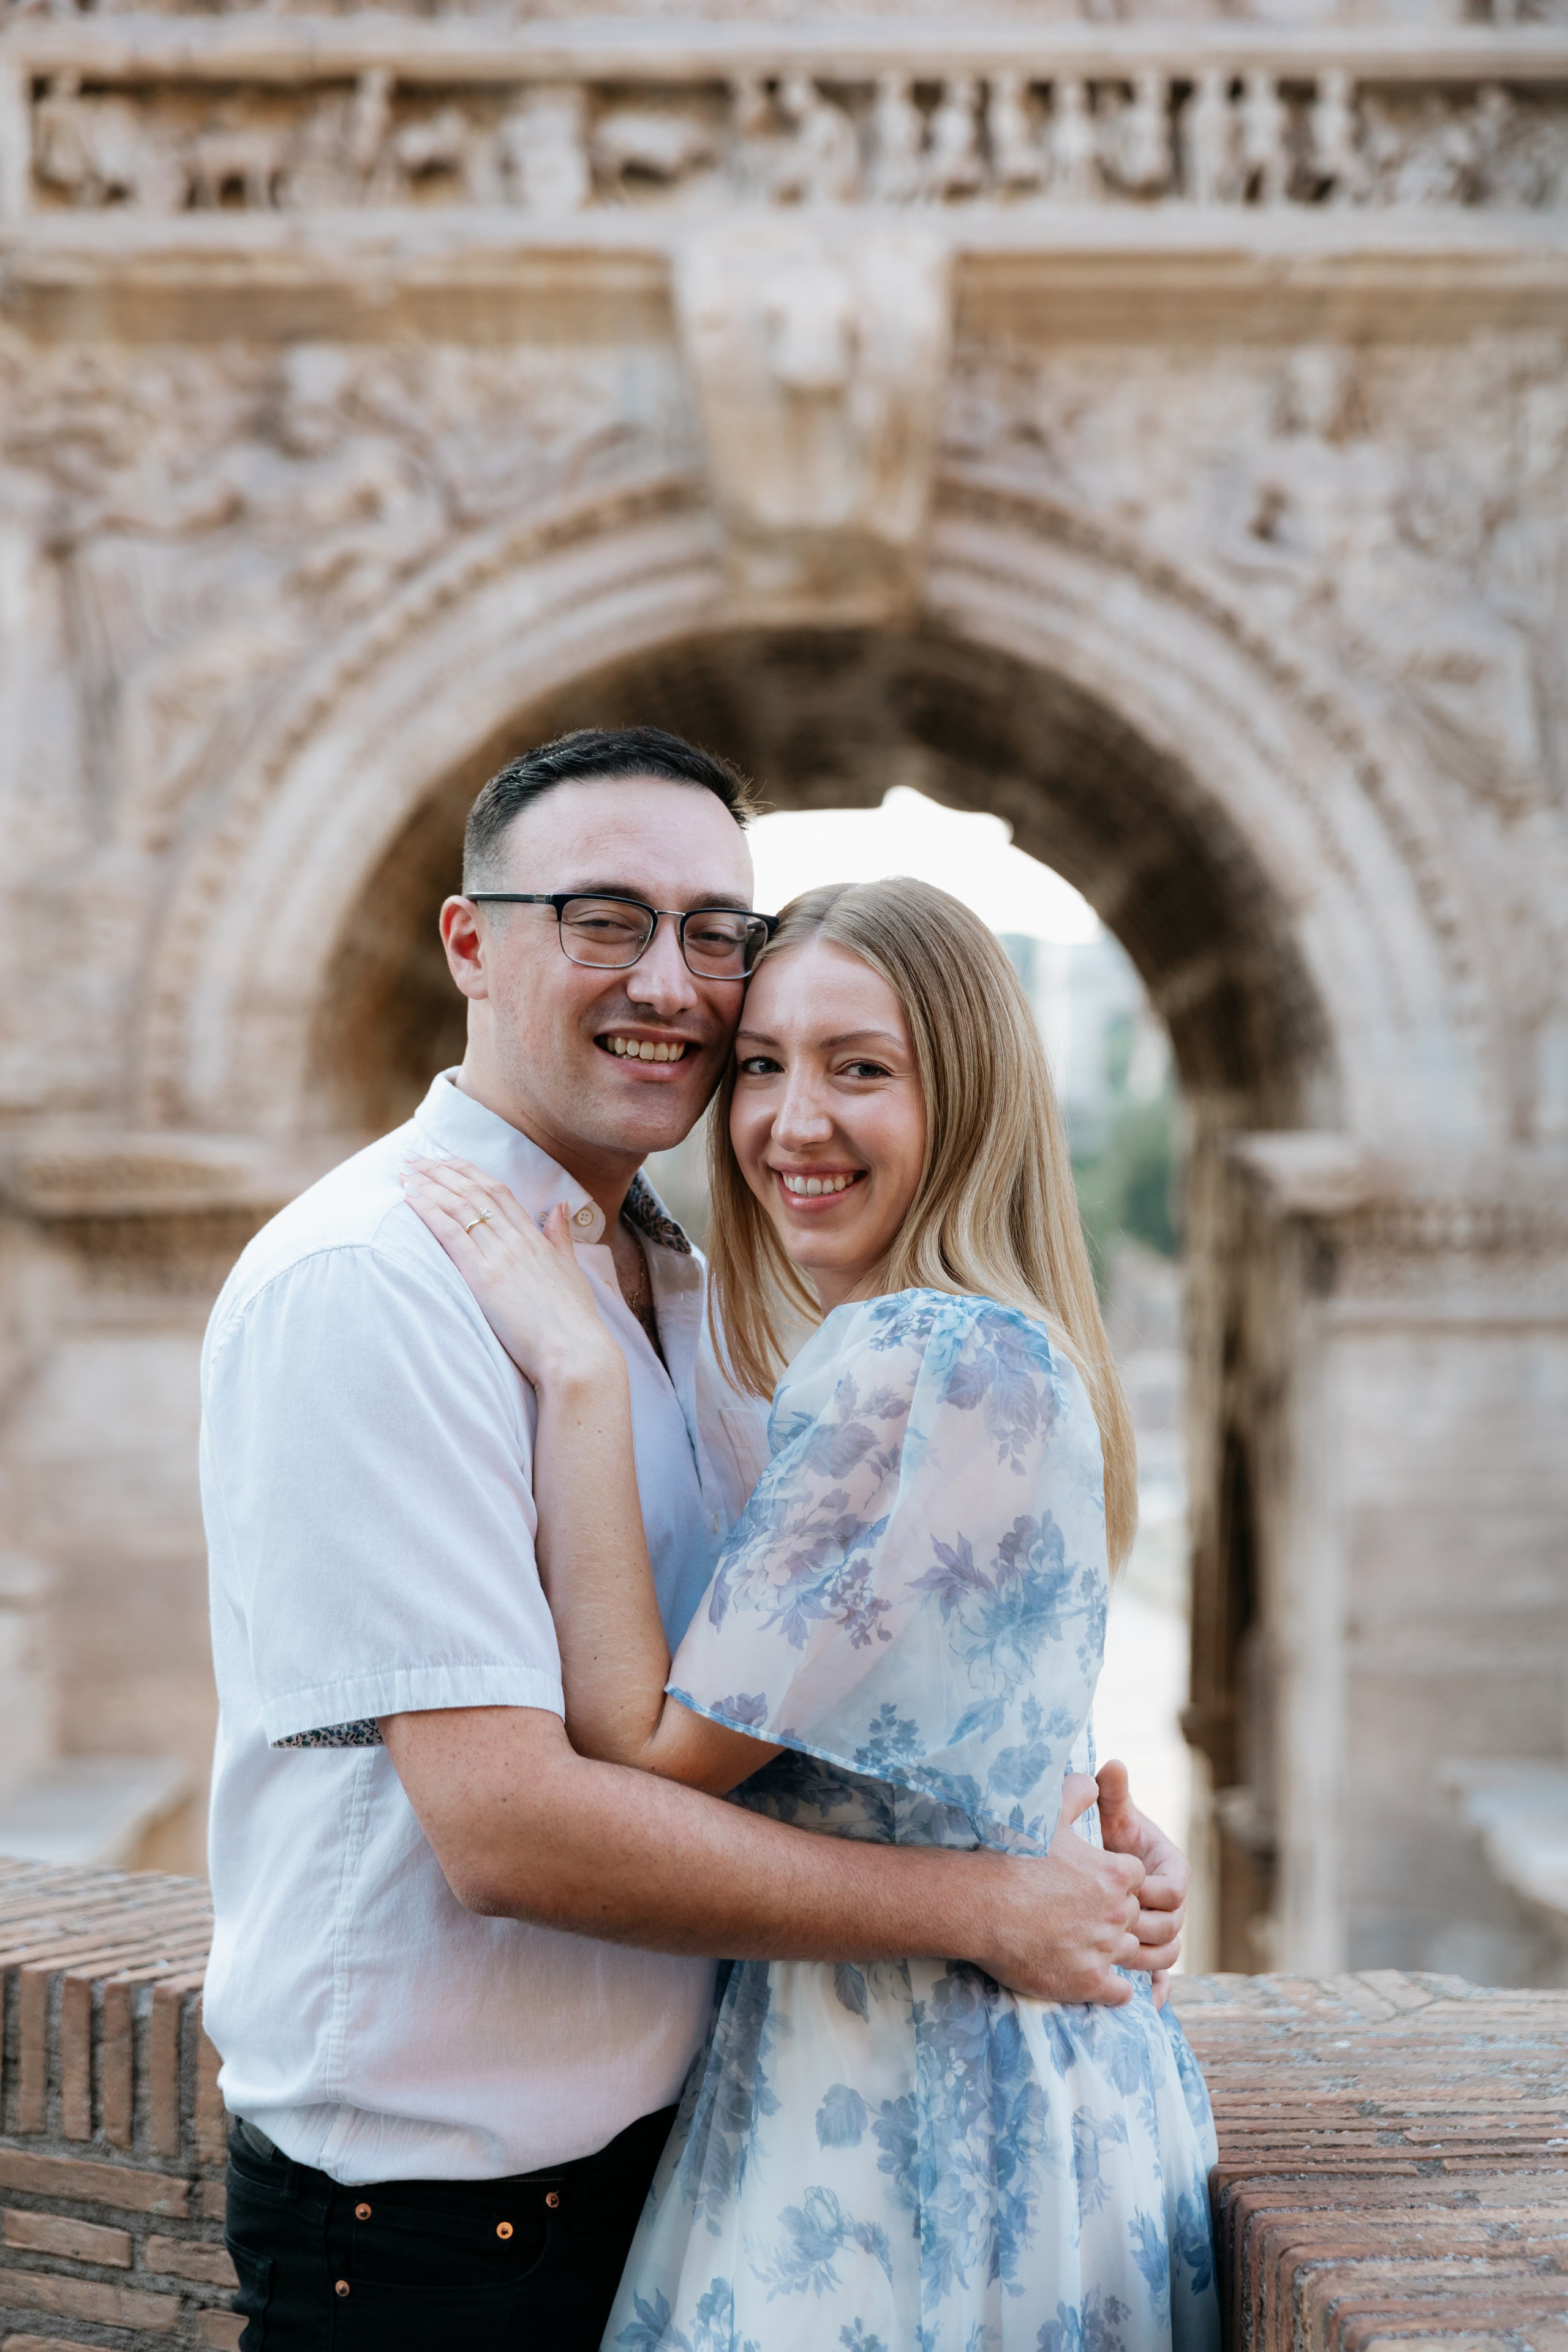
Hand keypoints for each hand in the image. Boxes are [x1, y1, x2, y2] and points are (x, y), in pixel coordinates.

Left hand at [401, 1156, 617, 1391]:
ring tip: (405, 1171)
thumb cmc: (574, 1321)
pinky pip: (452, 1234)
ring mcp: (500, 1256)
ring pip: (460, 1206)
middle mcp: (516, 1240)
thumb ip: (560, 1237)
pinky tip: (411, 1199)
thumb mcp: (571, 1271)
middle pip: (473, 1192)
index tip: (447, 1161)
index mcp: (535, 1238)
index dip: (470, 1173)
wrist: (575, 1351)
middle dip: (441, 1171)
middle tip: (415, 1158)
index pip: (498, 1192)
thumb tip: (560, 1208)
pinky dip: (429, 1212)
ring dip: (429, 1185)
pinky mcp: (484, 1277)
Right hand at [979, 1772, 1144, 2004]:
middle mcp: (1117, 1913)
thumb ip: (1078, 1792)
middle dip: (1115, 1915)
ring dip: (1113, 1949)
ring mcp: (1104, 1951)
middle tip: (1084, 1915)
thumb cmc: (1012, 1856)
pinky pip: (1121, 1993)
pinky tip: (1096, 1977)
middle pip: (1133, 1916)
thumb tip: (1094, 1780)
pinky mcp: (1088, 1983)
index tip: (1093, 1884)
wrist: (980, 1905)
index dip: (1117, 1881)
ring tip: (1086, 1945)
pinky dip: (1113, 1988)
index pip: (1136, 1879)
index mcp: (1115, 1874)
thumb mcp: (1047, 1813)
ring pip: (1129, 1953)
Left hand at [1095, 1758, 1187, 2007]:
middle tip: (1114, 1930)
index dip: (1152, 1892)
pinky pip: (1160, 1978)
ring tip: (1120, 1964)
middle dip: (1145, 1929)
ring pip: (1166, 1954)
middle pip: (1171, 1926)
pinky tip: (1146, 2005)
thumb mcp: (1107, 1815)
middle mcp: (1172, 1903)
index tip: (1128, 1890)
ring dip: (1148, 1961)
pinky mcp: (1148, 1952)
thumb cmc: (1102, 1834)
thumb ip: (1113, 1793)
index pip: (1174, 1889)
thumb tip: (1113, 1764)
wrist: (1092, 1861)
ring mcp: (1161, 1929)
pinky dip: (1156, 1992)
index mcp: (1171, 1869)